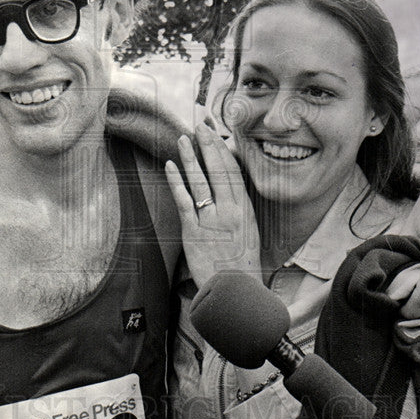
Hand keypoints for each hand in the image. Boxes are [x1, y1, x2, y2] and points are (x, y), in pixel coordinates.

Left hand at [165, 123, 260, 287]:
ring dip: (191, 158)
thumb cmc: (242, 266)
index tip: (216, 135)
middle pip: (218, 171)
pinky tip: (170, 166)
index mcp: (245, 211)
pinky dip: (176, 182)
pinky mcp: (194, 232)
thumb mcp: (249, 233)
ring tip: (183, 139)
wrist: (236, 291)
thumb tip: (230, 192)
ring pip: (201, 182)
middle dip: (208, 147)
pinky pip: (184, 201)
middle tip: (200, 127)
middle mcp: (230, 212)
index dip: (223, 152)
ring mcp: (212, 221)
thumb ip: (239, 211)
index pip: (234, 173)